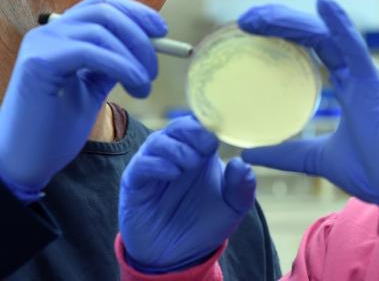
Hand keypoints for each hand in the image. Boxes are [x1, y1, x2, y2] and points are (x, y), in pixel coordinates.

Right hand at [0, 0, 165, 201]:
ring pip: (100, 30)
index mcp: (61, 34)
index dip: (136, 12)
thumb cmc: (58, 127)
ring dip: (134, 56)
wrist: (25, 161)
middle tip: (154, 68)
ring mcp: (41, 45)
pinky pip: (90, 51)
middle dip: (140, 34)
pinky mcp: (39, 64)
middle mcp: (48, 32)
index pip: (102, 5)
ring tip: (144, 85)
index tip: (162, 31)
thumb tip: (149, 46)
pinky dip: (121, 65)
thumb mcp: (94, 87)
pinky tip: (135, 85)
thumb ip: (114, 62)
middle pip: (104, 11)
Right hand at [119, 115, 255, 273]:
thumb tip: (242, 163)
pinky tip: (173, 173)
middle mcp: (175, 152)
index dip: (211, 123)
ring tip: (191, 164)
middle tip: (207, 147)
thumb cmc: (205, 223)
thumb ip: (241, 187)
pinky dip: (157, 164)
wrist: (177, 256)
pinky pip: (141, 164)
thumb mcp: (233, 207)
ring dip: (178, 148)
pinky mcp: (134, 182)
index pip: (202, 123)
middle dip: (194, 132)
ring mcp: (154, 165)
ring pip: (159, 140)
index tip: (222, 133)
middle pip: (180, 126)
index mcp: (200, 150)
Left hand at [239, 0, 378, 208]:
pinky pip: (353, 47)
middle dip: (280, 22)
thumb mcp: (314, 158)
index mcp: (344, 86)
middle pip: (312, 36)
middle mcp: (353, 75)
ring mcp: (362, 76)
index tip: (250, 29)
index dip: (282, 34)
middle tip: (246, 19)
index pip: (309, 48)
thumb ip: (285, 153)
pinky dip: (340, 24)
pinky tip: (323, 5)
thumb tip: (249, 154)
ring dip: (293, 22)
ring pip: (325, 37)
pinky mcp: (372, 82)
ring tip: (262, 14)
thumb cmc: (368, 170)